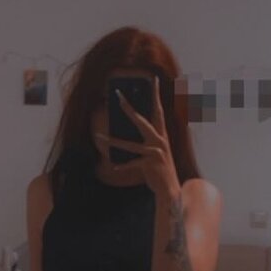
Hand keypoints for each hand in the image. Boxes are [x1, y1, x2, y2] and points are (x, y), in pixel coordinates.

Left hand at [94, 75, 180, 200]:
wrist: (171, 190)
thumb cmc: (160, 170)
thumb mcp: (154, 152)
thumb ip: (145, 140)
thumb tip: (126, 129)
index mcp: (162, 135)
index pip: (158, 111)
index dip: (157, 95)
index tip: (154, 80)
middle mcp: (160, 141)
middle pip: (142, 120)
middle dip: (129, 108)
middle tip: (118, 96)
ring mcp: (156, 152)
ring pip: (130, 145)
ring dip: (113, 142)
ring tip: (99, 137)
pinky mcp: (150, 164)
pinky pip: (132, 163)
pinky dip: (123, 165)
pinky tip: (114, 166)